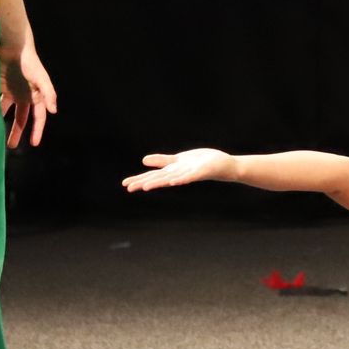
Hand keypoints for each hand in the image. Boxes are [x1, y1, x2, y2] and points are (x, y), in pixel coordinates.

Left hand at [0, 41, 57, 148]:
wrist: (12, 45)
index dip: (37, 130)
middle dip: (17, 132)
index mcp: (36, 95)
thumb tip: (54, 111)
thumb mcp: (41, 77)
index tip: (34, 144)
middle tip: (11, 146)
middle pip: (22, 118)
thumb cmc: (29, 60)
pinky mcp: (1, 87)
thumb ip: (49, 93)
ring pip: (8, 112)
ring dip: (3, 124)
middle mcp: (25, 95)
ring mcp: (12, 91)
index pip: (39, 117)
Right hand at [122, 149, 237, 192]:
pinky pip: (189, 176)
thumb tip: (143, 160)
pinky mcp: (200, 172)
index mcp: (172, 171)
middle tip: (129, 188)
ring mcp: (189, 174)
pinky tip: (173, 182)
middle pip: (159, 179)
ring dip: (158, 183)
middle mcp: (178, 174)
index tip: (125, 185)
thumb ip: (162, 161)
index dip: (139, 179)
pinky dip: (181, 179)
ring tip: (146, 187)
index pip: (153, 176)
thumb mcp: (178, 160)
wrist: (223, 166)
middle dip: (144, 183)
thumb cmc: (201, 163)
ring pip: (171, 179)